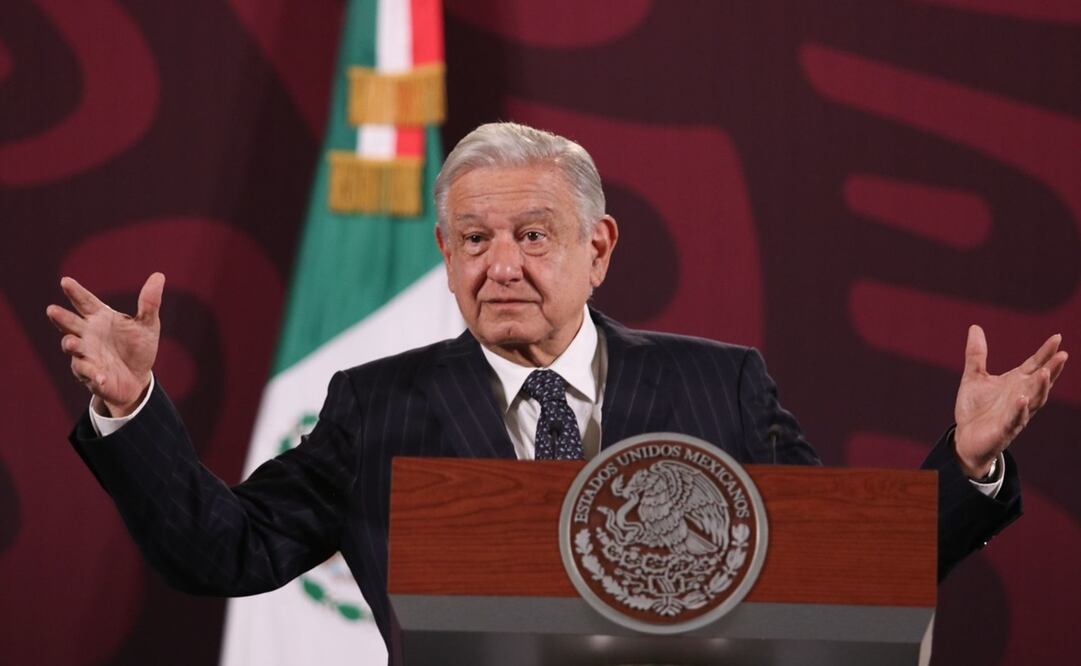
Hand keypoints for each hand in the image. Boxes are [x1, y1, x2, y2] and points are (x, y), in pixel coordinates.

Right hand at [46, 273, 164, 416]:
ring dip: (71, 345)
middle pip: (71, 323)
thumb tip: (159, 276)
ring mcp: (86, 355)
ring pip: (73, 348)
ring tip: (71, 342)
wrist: (138, 377)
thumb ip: (149, 303)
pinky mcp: (91, 375)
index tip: (65, 281)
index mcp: (100, 318)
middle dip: (61, 318)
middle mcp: (88, 335)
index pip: (85, 302)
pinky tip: (102, 376)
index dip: (76, 292)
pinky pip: (89, 374)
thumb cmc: (138, 347)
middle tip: (52, 309)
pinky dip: (94, 375)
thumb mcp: (147, 325)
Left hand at [954, 325, 1067, 477]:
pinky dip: (1020, 409)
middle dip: (1052, 369)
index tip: (1057, 337)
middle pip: (1040, 381)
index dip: (1046, 353)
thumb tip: (975, 326)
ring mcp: (1016, 413)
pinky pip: (1015, 419)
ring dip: (1040, 387)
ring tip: (1046, 372)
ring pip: (1034, 400)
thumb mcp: (974, 376)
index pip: (1035, 365)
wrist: (966, 438)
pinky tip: (1022, 399)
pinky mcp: (1005, 429)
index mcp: (1015, 383)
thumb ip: (976, 354)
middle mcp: (1020, 396)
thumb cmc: (975, 408)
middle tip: (1063, 355)